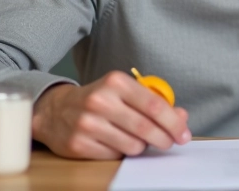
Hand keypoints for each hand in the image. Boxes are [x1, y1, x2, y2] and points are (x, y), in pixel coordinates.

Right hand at [31, 71, 191, 158]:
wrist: (55, 110)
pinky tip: (118, 143)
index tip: (183, 133)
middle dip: (164, 138)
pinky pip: (115, 156)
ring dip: (142, 146)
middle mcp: (100, 101)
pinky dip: (123, 153)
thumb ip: (154, 102)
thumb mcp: (125, 92)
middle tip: (170, 142)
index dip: (173, 122)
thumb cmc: (99, 100)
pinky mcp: (78, 144)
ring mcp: (87, 123)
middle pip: (145, 127)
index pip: (153, 105)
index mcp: (116, 82)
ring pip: (132, 145)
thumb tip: (181, 117)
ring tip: (139, 140)